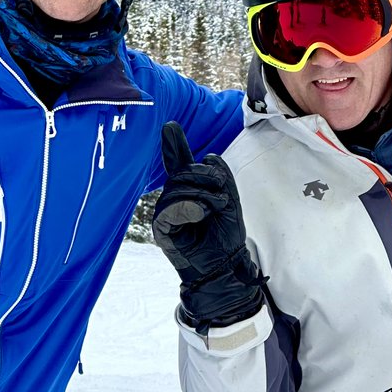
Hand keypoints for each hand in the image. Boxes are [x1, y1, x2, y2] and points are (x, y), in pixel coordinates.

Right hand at [152, 121, 263, 328]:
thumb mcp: (229, 197)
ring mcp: (166, 214)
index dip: (174, 144)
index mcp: (188, 191)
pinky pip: (171, 207)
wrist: (225, 265)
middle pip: (182, 172)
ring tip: (214, 210)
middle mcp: (173, 200)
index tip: (171, 126)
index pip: (178, 164)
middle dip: (206, 177)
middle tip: (221, 196)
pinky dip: (189, 207)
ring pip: (177, 187)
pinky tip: (200, 216)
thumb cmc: (226, 235)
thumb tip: (207, 155)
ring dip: (203, 195)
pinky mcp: (162, 228)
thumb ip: (219, 174)